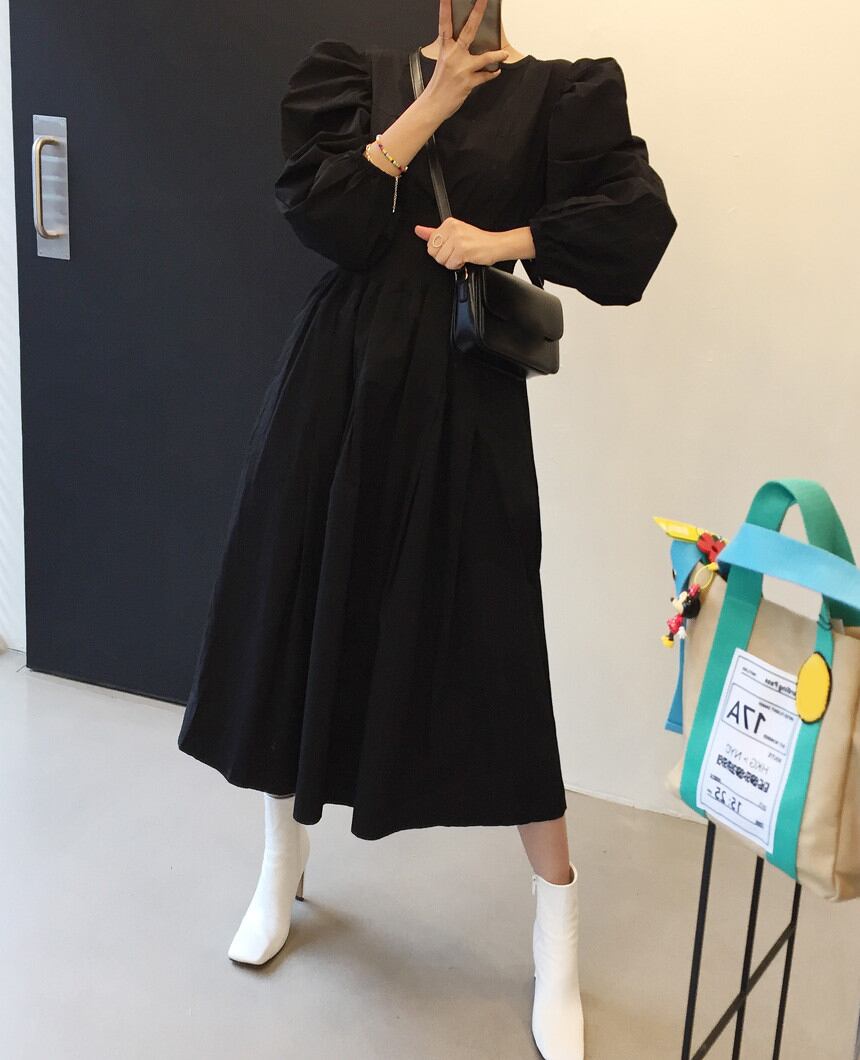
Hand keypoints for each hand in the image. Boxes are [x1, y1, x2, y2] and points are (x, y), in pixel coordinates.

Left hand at [414, 218, 506, 269]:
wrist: (496, 245)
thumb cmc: (477, 241)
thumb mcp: (454, 234)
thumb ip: (434, 233)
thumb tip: (418, 230)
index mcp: (448, 223)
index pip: (430, 243)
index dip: (441, 250)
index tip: (452, 246)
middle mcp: (452, 228)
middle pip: (433, 252)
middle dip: (444, 257)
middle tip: (456, 252)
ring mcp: (457, 238)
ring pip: (441, 260)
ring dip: (452, 262)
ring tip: (463, 255)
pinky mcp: (462, 249)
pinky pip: (451, 264)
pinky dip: (458, 266)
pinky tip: (466, 259)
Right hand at [422, 0, 510, 119]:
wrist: (433, 104)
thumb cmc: (439, 84)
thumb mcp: (443, 62)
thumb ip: (454, 50)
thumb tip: (467, 43)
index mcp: (445, 49)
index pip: (444, 24)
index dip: (445, 9)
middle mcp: (453, 55)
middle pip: (468, 30)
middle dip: (477, 13)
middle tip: (484, 0)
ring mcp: (461, 68)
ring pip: (484, 57)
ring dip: (497, 55)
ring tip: (504, 54)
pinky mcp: (468, 82)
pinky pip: (485, 76)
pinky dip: (492, 74)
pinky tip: (496, 71)